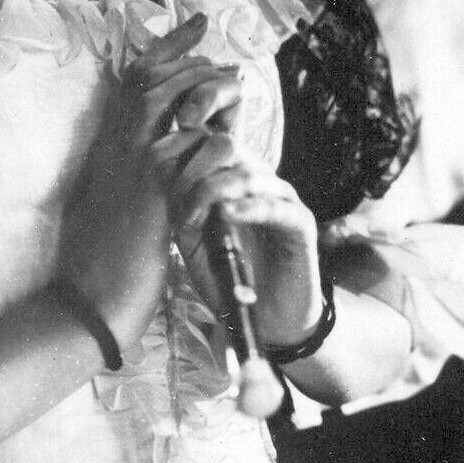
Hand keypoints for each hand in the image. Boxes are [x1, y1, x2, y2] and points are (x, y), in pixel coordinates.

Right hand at [58, 12, 244, 350]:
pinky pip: (198, 152)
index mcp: (107, 144)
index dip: (166, 46)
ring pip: (172, 104)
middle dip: (192, 59)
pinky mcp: (157, 194)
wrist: (88, 299)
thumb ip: (128, 162)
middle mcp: (117, 147)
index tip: (194, 23)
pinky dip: (221, 143)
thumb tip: (152, 139)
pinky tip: (236, 150)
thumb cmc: (100, 255)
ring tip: (234, 94)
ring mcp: (135, 166)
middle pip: (152, 79)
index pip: (133, 77)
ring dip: (208, 95)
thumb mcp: (111, 194)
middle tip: (223, 55)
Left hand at [164, 141, 324, 346]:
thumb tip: (161, 173)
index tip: (162, 187)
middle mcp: (260, 181)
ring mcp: (283, 200)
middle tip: (179, 204)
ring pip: (249, 173)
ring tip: (194, 217)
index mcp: (233, 178)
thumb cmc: (226, 277)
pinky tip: (227, 215)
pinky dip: (249, 207)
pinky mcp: (302, 225)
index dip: (182, 157)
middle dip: (195, 170)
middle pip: (227, 146)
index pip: (208, 142)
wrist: (262, 320)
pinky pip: (278, 206)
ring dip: (214, 190)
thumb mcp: (192, 239)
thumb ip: (179, 206)